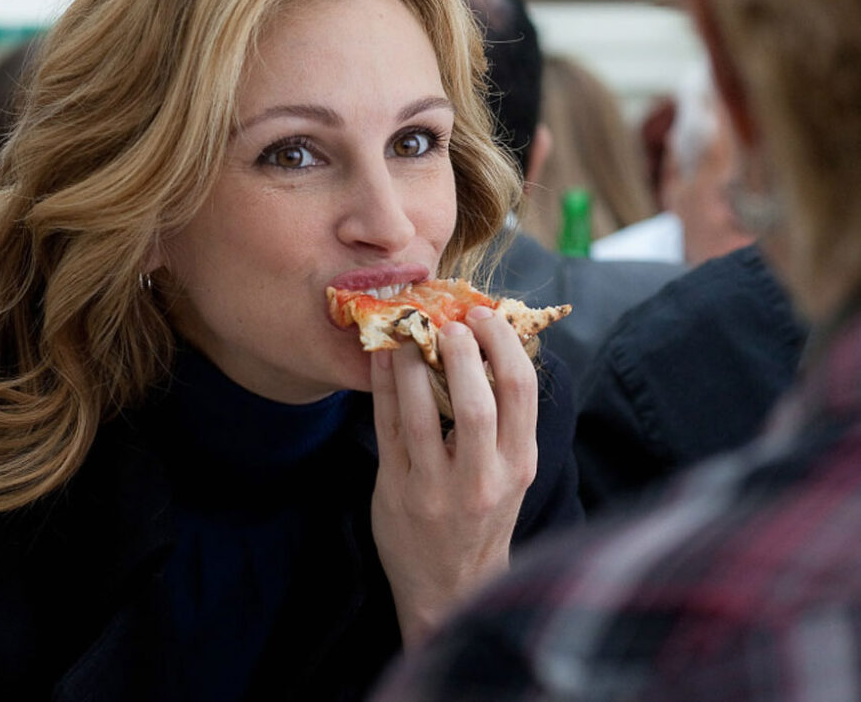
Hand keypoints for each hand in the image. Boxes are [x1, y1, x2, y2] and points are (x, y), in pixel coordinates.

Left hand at [369, 305, 538, 648]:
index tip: (485, 317)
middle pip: (477, 401)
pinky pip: (387, 426)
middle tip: (448, 321)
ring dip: (414, 362)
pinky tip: (383, 359)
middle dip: (462, 350)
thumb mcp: (509, 475)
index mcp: (520, 465)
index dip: (504, 345)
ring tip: (409, 332)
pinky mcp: (397, 490)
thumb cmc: (481, 519)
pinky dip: (384, 385)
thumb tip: (490, 347)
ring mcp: (436, 488)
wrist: (448, 589)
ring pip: (423, 412)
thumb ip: (504, 424)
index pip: (522, 392)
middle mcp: (483, 478)